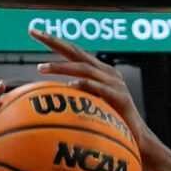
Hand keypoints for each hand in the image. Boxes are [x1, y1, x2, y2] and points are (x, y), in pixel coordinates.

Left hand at [32, 31, 170, 170]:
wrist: (138, 139)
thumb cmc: (112, 123)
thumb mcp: (92, 105)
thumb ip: (78, 95)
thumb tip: (55, 93)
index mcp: (99, 71)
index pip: (73, 52)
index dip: (53, 40)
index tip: (32, 31)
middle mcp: (107, 72)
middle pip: (76, 52)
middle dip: (54, 41)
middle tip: (33, 32)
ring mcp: (115, 84)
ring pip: (84, 69)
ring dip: (61, 67)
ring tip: (42, 68)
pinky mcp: (120, 98)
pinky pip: (99, 89)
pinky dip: (84, 85)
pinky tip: (70, 85)